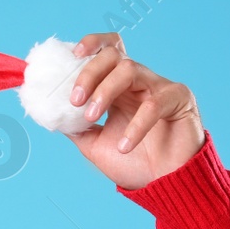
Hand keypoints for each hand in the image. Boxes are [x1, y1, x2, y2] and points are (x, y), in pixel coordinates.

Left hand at [65, 33, 204, 189]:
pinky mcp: (179, 100)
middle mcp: (139, 81)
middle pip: (114, 55)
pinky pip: (154, 103)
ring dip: (105, 91)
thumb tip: (50, 113)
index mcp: (119, 87)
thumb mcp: (93, 144)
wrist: (163, 185)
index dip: (92, 43)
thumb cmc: (132, 163)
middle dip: (89, 73)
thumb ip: (73, 127)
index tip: (73, 53)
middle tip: (75, 100)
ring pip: (129, 69)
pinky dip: (135, 124)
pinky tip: (124, 146)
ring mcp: (160, 87)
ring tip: (91, 117)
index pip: (107, 51)